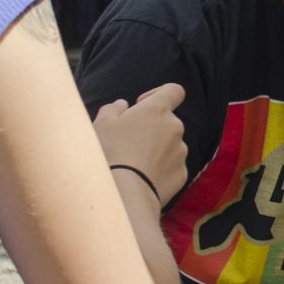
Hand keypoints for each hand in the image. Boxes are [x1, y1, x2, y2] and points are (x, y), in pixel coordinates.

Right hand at [93, 83, 186, 202]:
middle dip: (151, 127)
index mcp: (157, 110)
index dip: (159, 94)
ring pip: (169, 144)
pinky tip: (141, 177)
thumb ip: (112, 110)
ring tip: (132, 163)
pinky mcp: (182, 174)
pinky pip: (171, 166)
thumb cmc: (110, 152)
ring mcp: (181, 151)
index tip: (141, 105)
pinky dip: (160, 168)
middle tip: (127, 142)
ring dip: (155, 149)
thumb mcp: (102, 125)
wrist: (124, 193)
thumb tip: (122, 105)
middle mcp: (175, 127)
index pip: (174, 91)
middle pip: (167, 121)